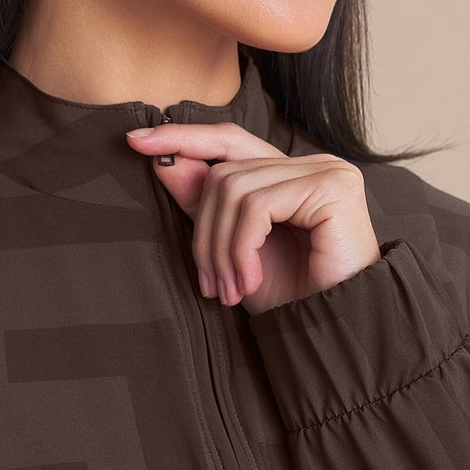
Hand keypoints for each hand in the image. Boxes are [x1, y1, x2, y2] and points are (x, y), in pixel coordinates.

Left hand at [125, 120, 379, 314]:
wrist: (334, 330)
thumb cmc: (292, 296)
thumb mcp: (234, 249)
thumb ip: (204, 204)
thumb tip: (163, 160)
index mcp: (291, 173)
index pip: (229, 141)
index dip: (183, 138)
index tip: (135, 141)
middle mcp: (313, 164)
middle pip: (224, 172)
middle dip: (205, 233)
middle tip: (210, 285)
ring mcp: (326, 171)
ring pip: (236, 189)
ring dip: (222, 249)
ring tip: (231, 290)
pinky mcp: (333, 187)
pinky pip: (258, 205)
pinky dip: (241, 247)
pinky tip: (249, 279)